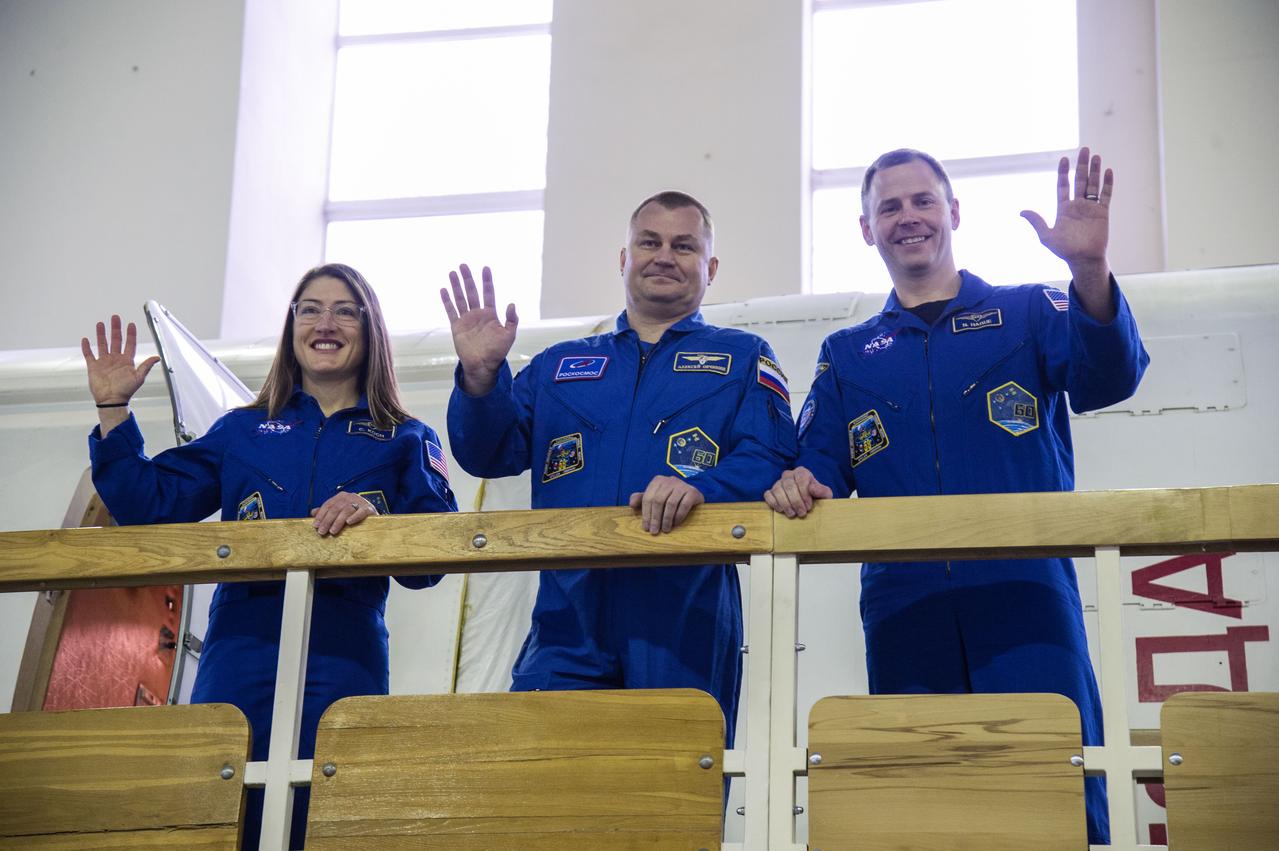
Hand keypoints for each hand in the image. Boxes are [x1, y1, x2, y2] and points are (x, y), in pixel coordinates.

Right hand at [81, 315, 160, 405]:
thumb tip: (157, 357)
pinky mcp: (94, 367)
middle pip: (116, 340)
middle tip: (115, 317)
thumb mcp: (139, 377)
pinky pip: (89, 355)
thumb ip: (146, 366)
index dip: (130, 334)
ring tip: (100, 323)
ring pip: (102, 344)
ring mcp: (104, 362)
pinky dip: (87, 347)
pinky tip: (86, 339)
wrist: (112, 400)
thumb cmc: (126, 390)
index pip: (129, 344)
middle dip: (115, 329)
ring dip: (101, 334)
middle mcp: (115, 359)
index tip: (131, 324)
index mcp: (127, 361)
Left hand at [311, 491, 377, 536]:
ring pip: (346, 510)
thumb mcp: (340, 511)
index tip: (315, 525)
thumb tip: (312, 512)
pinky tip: (349, 522)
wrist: (372, 513)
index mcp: (341, 497)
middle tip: (322, 531)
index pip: (328, 505)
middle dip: (327, 520)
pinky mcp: (369, 508)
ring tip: (333, 531)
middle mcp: (350, 497)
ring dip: (338, 521)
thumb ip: (327, 511)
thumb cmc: (354, 513)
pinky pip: (361, 512)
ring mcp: (360, 502)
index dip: (320, 515)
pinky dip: (354, 517)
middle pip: (336, 508)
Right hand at [440, 264, 518, 395]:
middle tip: (463, 265)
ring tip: (452, 272)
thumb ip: (512, 319)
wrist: (483, 365)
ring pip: (460, 298)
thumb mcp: (509, 335)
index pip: (488, 293)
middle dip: (468, 278)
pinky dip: (447, 301)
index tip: (485, 268)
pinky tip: (444, 290)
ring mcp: (467, 320)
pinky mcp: (457, 327)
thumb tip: (511, 303)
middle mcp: (478, 314)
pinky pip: (451, 311)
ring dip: (456, 286)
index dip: (487, 281)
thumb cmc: (498, 352)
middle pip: (472, 292)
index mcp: (490, 315)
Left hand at [628, 475, 704, 533]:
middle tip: (654, 531)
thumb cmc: (670, 498)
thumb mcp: (655, 497)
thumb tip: (631, 504)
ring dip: (666, 519)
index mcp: (658, 481)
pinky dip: (678, 516)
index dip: (646, 514)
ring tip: (665, 530)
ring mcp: (682, 485)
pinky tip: (676, 523)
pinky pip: (684, 505)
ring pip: (670, 503)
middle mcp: (670, 480)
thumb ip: (641, 499)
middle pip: (658, 500)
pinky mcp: (693, 492)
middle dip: (655, 518)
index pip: (648, 497)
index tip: (646, 528)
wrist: (692, 496)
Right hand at [763, 467, 833, 517]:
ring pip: (777, 490)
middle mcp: (788, 475)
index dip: (804, 493)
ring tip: (792, 514)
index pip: (801, 478)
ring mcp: (778, 483)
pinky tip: (781, 510)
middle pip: (789, 485)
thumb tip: (813, 489)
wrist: (806, 503)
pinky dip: (774, 503)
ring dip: (785, 504)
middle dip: (796, 501)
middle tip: (802, 513)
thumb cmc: (815, 497)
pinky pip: (768, 495)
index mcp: (802, 472)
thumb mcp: (824, 495)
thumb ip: (822, 491)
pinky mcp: (770, 491)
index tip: (809, 506)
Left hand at [1021, 147, 1112, 266]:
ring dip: (1095, 171)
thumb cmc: (1064, 250)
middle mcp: (1077, 205)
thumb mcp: (1046, 236)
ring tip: (1096, 156)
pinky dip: (1107, 183)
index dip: (1064, 172)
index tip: (1064, 158)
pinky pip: (1106, 195)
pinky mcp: (1102, 212)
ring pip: (1093, 185)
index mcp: (1063, 209)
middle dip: (1082, 165)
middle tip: (1084, 149)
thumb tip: (1022, 212)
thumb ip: (1037, 222)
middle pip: (1080, 181)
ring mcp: (1090, 208)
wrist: (1083, 259)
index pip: (1063, 185)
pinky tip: (1108, 171)